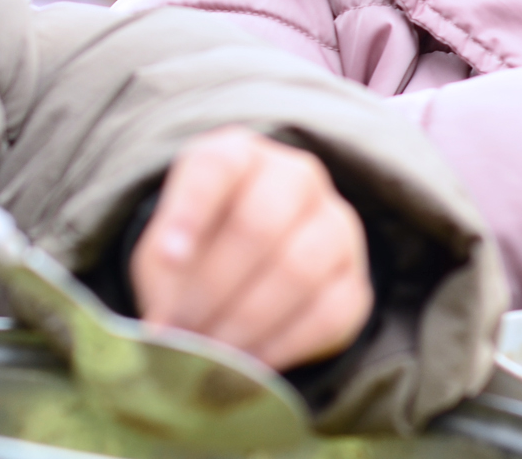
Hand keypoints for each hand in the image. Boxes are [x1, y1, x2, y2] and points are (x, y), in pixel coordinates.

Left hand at [130, 127, 372, 369]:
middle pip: (261, 224)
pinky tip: (248, 364)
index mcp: (240, 156)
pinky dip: (281, 346)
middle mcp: (297, 178)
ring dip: (245, 321)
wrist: (254, 271)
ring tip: (209, 354)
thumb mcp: (167, 249)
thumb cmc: (199, 249)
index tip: (168, 258)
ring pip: (301, 269)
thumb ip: (166, 276)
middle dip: (213, 287)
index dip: (191, 210)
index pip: (219, 167)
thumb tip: (169, 329)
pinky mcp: (355, 279)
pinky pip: (328, 313)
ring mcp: (336, 224)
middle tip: (180, 330)